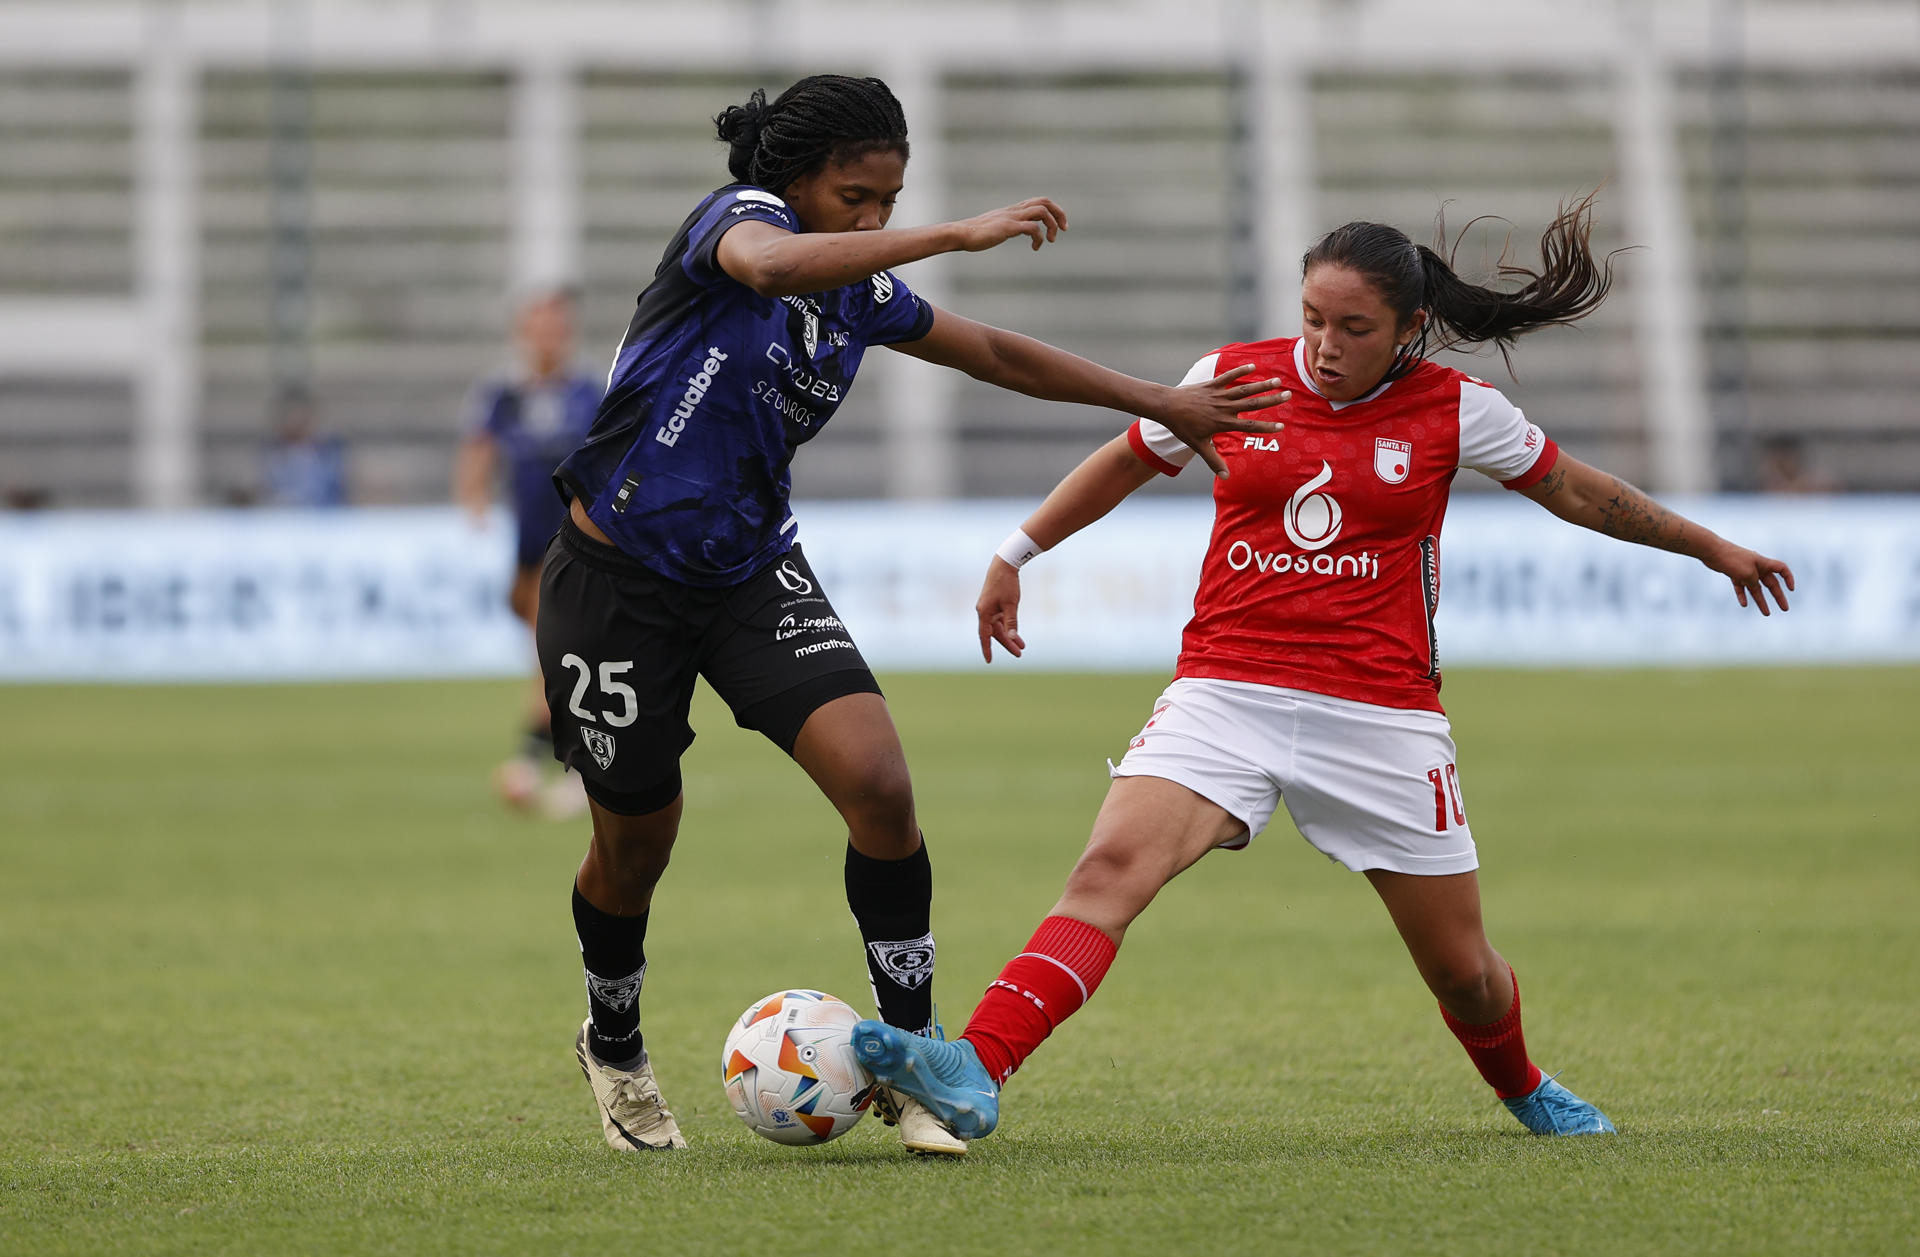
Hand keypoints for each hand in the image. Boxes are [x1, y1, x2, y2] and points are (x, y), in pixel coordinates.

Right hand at [954, 197, 1068, 252]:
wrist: (961, 234)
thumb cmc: (975, 234)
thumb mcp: (995, 228)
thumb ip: (1006, 226)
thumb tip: (1011, 232)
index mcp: (1013, 210)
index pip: (1039, 201)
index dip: (1054, 211)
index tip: (1059, 226)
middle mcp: (1014, 210)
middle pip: (1045, 201)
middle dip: (1059, 214)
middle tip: (1064, 229)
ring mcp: (1011, 217)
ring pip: (1042, 211)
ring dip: (1052, 225)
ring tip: (1050, 241)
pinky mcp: (1008, 227)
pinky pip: (1032, 228)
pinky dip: (1039, 238)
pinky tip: (1035, 248)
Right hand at [976, 558, 1026, 660]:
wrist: (1004, 564)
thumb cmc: (1006, 584)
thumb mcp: (1011, 605)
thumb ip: (1011, 623)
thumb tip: (1011, 638)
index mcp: (984, 613)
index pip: (985, 636)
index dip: (987, 649)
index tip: (989, 661)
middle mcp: (984, 612)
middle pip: (995, 633)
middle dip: (1007, 644)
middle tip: (1019, 654)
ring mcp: (989, 608)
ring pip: (999, 627)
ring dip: (1010, 636)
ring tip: (1022, 647)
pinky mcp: (994, 604)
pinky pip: (1001, 620)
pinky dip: (1009, 626)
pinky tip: (1017, 633)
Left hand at [1147, 365, 1288, 476]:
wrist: (1167, 407)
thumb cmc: (1183, 428)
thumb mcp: (1199, 446)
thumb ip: (1213, 461)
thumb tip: (1226, 477)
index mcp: (1223, 423)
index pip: (1250, 426)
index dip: (1267, 427)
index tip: (1282, 426)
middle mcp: (1224, 408)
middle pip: (1253, 404)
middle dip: (1272, 400)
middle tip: (1288, 395)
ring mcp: (1218, 394)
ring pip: (1244, 389)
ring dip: (1262, 384)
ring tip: (1277, 380)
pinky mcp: (1212, 384)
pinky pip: (1229, 376)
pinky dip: (1240, 371)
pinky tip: (1253, 367)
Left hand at [1705, 541, 1793, 614]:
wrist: (1712, 551)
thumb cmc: (1732, 560)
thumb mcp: (1747, 574)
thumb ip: (1754, 583)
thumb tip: (1755, 588)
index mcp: (1763, 563)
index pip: (1782, 569)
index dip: (1788, 579)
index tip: (1791, 590)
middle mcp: (1756, 567)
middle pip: (1771, 583)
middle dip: (1778, 596)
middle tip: (1785, 609)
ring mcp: (1745, 570)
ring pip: (1756, 588)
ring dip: (1761, 600)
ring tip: (1767, 613)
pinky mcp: (1734, 573)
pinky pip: (1741, 587)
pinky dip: (1743, 595)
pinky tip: (1744, 604)